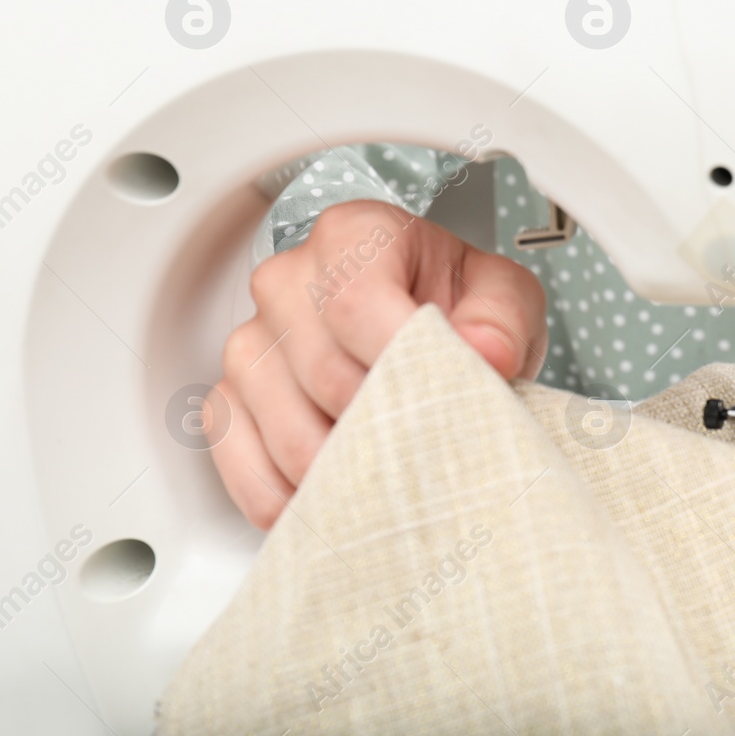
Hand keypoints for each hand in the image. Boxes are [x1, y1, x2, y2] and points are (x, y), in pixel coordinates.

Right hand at [210, 200, 546, 528]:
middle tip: (433, 446)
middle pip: (324, 374)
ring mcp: (250, 343)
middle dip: (387, 424)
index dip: (398, 361)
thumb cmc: (457, 306)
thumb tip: (485, 352)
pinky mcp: (229, 401)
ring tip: (398, 474)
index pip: (354, 303)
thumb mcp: (504, 296)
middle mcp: (288, 281)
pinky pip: (245, 465)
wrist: (428, 328)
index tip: (438, 395)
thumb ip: (501, 317)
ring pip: (287, 430)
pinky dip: (293, 498)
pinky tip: (338, 499)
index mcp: (354, 236)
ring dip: (347, 469)